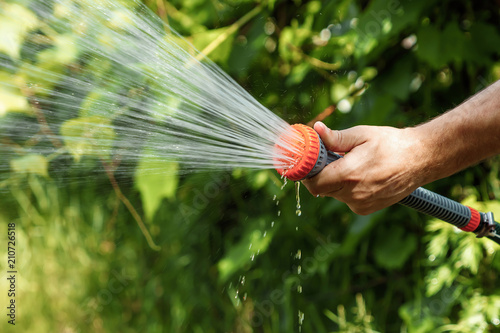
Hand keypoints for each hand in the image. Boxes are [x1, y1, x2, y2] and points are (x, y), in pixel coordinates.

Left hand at [302, 122, 428, 214]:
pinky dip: (347, 189)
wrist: (420, 159)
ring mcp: (360, 204)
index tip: (309, 163)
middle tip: (332, 159)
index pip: (314, 182)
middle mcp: (353, 194)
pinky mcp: (366, 209)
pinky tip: (361, 176)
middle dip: (322, 175)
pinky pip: (347, 200)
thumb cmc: (390, 144)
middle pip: (322, 189)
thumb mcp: (361, 135)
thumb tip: (317, 129)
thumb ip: (336, 137)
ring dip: (335, 182)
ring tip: (351, 165)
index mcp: (348, 174)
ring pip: (334, 194)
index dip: (308, 173)